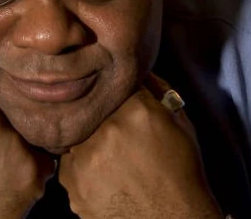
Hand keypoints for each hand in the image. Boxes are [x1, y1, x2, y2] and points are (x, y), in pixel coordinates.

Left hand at [59, 74, 222, 218]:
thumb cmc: (181, 171)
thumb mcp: (179, 122)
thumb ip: (157, 88)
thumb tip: (135, 70)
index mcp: (136, 108)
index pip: (114, 85)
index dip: (118, 95)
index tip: (122, 105)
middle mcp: (107, 128)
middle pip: (92, 108)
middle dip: (102, 118)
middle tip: (119, 138)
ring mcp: (86, 156)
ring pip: (77, 134)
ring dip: (90, 141)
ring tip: (114, 160)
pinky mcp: (72, 181)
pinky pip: (69, 161)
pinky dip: (82, 166)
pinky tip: (105, 177)